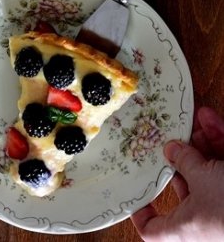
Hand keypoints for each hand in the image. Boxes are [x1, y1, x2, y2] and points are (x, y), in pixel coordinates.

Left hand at [131, 107, 223, 240]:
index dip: (141, 213)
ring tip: (195, 120)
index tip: (134, 192)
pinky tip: (210, 118)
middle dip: (181, 157)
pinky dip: (220, 139)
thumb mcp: (203, 179)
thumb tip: (170, 150)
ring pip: (209, 171)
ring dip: (202, 142)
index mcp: (187, 228)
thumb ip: (184, 161)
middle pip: (185, 187)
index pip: (154, 230)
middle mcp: (205, 218)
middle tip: (170, 136)